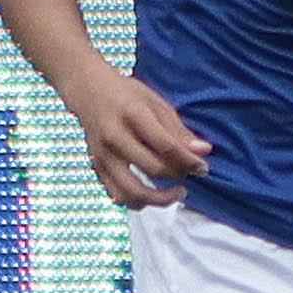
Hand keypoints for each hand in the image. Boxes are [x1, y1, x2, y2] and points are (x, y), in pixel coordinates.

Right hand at [67, 72, 210, 209]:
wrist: (88, 92)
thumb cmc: (127, 96)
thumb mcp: (156, 103)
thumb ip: (179, 130)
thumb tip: (204, 152)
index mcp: (133, 115)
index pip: (166, 146)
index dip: (189, 161)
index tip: (203, 167)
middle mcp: (114, 137)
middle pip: (153, 169)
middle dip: (179, 176)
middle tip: (191, 174)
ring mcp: (103, 155)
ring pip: (133, 192)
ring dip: (159, 200)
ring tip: (176, 194)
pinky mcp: (97, 168)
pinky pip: (118, 195)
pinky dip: (138, 201)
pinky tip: (152, 194)